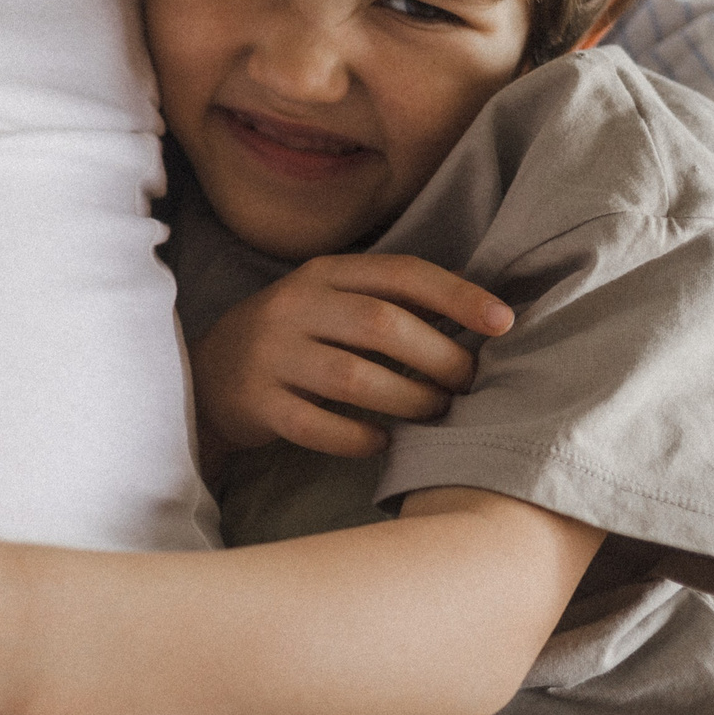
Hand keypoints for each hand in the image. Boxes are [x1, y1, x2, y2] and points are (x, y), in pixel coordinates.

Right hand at [190, 255, 510, 460]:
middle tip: (468, 383)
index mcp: (323, 274)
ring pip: (354, 380)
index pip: (400, 273)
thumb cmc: (297, 339)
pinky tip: (381, 441)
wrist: (210, 374)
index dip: (457, 295)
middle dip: (439, 357)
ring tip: (435, 413)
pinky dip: (359, 438)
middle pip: (381, 325)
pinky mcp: (256, 403)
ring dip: (409, 401)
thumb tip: (483, 312)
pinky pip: (318, 427)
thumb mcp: (334, 303)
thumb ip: (392, 301)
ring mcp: (270, 355)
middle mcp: (293, 306)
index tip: (504, 322)